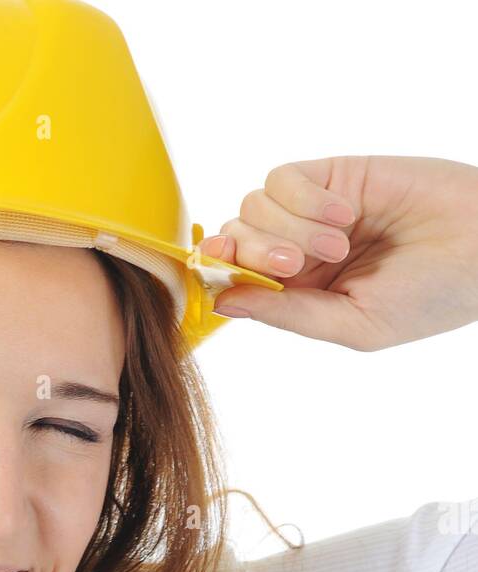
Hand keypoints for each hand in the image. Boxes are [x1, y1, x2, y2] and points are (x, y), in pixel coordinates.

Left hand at [197, 156, 477, 349]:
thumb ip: (287, 313)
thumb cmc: (428, 297)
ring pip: (253, 207)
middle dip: (254, 253)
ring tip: (339, 243)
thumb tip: (223, 301)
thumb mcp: (352, 323)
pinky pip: (283, 177)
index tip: (217, 274)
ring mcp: (313, 212)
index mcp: (300, 296)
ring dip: (288, 228)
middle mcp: (299, 252)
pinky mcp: (333, 175)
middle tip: (296, 266)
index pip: (236, 280)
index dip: (218, 274)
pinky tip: (346, 214)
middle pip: (236, 240)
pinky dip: (305, 197)